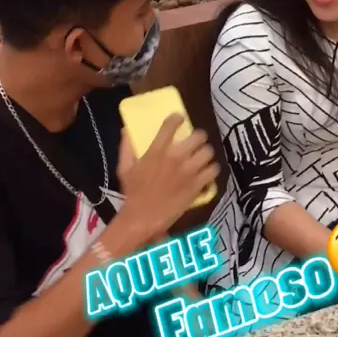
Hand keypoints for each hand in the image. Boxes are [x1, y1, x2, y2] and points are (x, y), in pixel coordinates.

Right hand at [117, 115, 219, 238]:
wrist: (142, 218)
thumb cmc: (132, 192)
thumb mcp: (124, 167)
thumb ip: (126, 147)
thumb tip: (127, 130)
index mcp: (157, 150)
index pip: (172, 124)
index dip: (177, 118)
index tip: (179, 120)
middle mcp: (176, 157)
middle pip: (199, 136)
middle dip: (198, 138)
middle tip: (195, 143)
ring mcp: (189, 171)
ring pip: (209, 152)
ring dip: (205, 154)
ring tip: (201, 158)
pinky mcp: (197, 186)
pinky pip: (213, 171)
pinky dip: (211, 171)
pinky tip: (205, 173)